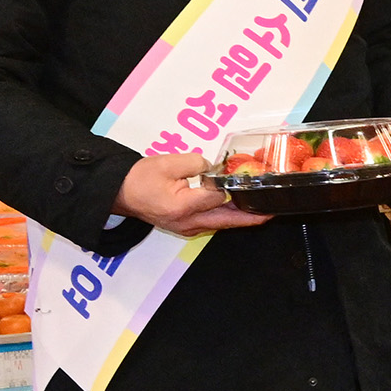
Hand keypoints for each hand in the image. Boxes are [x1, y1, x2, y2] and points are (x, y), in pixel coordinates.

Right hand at [115, 151, 267, 235]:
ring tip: (260, 210)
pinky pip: (212, 223)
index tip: (242, 176)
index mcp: (182, 206)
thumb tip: (214, 169)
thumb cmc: (139, 178)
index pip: (219, 196)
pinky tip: (238, 211)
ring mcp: (186, 228)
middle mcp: (187, 222)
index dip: (229, 185)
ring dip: (240, 218)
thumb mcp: (167, 163)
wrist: (119, 192)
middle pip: (227, 220)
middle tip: (271, 212)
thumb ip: (196, 163)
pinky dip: (226, 217)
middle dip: (250, 217)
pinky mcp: (185, 227)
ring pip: (220, 224)